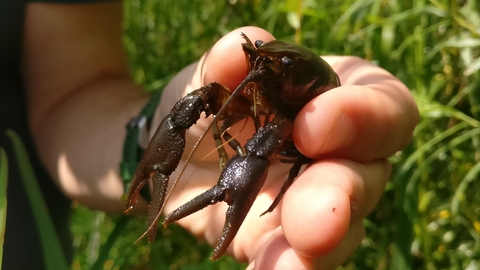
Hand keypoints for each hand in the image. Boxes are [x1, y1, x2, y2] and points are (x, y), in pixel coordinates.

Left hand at [152, 26, 417, 268]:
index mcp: (335, 96)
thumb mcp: (209, 76)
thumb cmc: (208, 100)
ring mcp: (313, 200)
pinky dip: (288, 267)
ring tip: (300, 252)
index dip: (363, 115)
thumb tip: (239, 49)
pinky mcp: (281, 238)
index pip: (383, 103)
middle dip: (344, 191)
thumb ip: (224, 63)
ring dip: (325, 241)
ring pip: (345, 225)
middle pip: (369, 172)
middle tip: (317, 212)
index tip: (312, 124)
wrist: (175, 148)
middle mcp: (337, 152)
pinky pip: (297, 259)